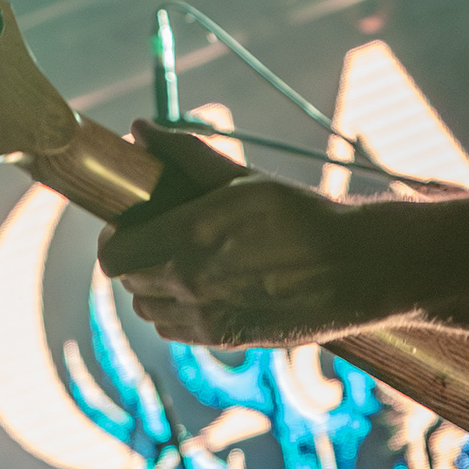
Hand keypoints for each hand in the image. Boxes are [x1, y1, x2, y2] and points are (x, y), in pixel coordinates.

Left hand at [96, 124, 379, 348]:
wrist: (354, 267)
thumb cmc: (301, 214)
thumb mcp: (243, 178)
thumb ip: (185, 154)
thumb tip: (139, 128)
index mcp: (189, 236)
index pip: (114, 255)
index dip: (114, 240)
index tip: (126, 226)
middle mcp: (191, 282)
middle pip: (127, 282)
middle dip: (134, 260)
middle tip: (155, 241)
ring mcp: (207, 317)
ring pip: (147, 310)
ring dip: (153, 289)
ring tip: (177, 267)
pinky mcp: (226, 339)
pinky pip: (174, 332)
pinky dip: (175, 313)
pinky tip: (198, 293)